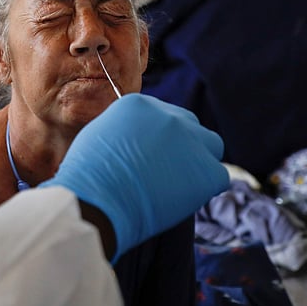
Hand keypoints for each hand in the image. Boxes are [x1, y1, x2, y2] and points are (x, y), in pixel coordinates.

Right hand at [40, 93, 228, 262]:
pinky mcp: (207, 170)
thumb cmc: (88, 177)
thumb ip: (125, 130)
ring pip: (210, 145)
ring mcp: (191, 141)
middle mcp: (169, 116)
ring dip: (199, 160)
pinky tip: (182, 198)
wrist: (97, 200)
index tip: (152, 153)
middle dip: (181, 144)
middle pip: (189, 125)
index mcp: (140, 104)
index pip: (162, 114)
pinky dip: (204, 188)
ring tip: (178, 183)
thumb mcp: (100, 137)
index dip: (158, 136)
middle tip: (166, 169)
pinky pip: (218, 176)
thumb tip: (139, 141)